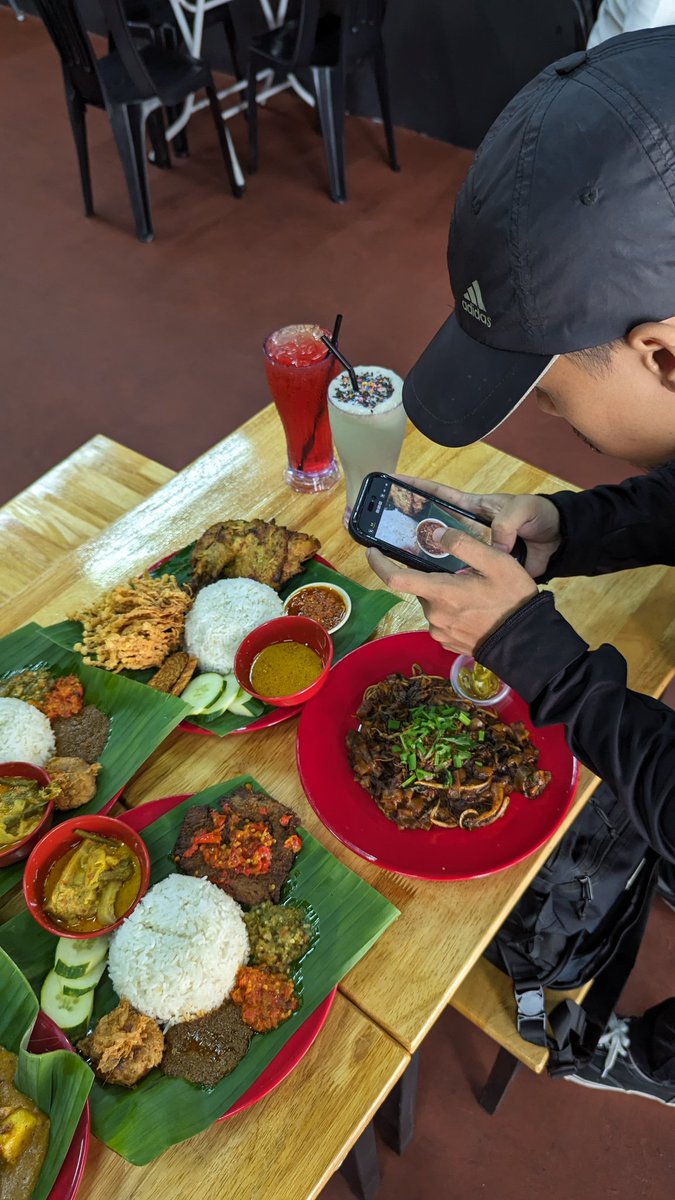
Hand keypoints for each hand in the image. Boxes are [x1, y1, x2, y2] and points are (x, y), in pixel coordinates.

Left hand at [367, 524, 537, 655]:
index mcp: (442, 593)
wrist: (527, 643)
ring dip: (444, 595)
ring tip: (475, 592)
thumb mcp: (497, 563)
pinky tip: (474, 610)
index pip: (396, 579)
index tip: (372, 551)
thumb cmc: (513, 600)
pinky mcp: (447, 643)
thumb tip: (436, 535)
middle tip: (463, 573)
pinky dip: (452, 610)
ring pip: (432, 603)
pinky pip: (442, 619)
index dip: (379, 564)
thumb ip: (465, 546)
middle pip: (421, 588)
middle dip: (434, 577)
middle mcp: (434, 615)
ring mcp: (440, 632)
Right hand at [393, 474, 560, 578]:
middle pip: (431, 528)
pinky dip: (447, 582)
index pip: (438, 494)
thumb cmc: (540, 516)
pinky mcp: (482, 572)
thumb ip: (506, 522)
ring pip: (441, 556)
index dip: (415, 488)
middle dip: (408, 529)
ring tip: (399, 564)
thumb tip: (495, 547)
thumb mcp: (523, 509)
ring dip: (423, 560)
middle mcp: (466, 530)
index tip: (392, 482)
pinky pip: (460, 577)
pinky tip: (430, 589)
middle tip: (384, 533)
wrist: (560, 543)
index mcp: (472, 508)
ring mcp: (473, 552)